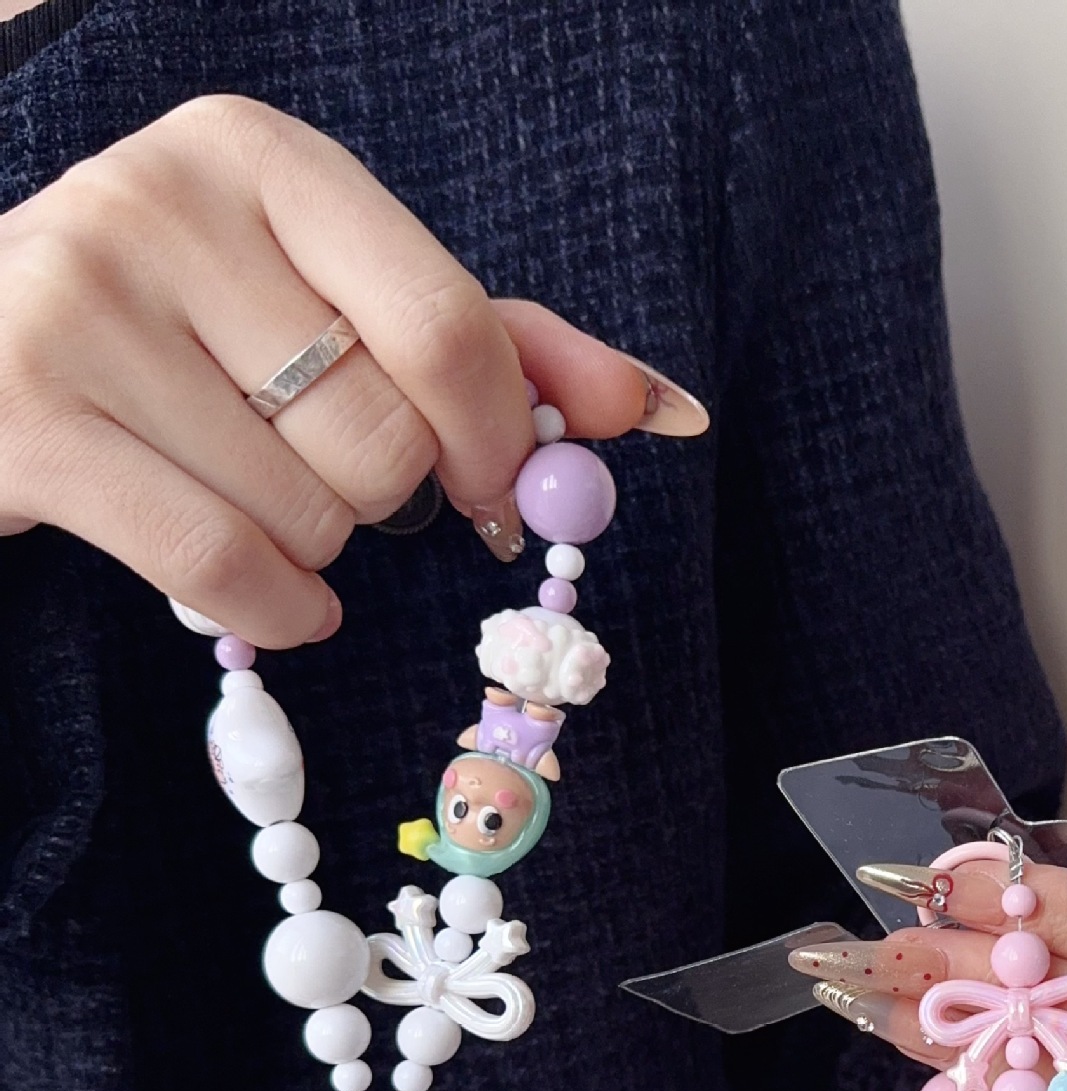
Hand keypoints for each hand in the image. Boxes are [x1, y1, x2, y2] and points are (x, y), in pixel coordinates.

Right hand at [0, 95, 705, 647]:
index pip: (445, 325)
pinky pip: (229, 571)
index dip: (496, 437)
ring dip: (312, 543)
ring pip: (313, 515)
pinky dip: (277, 609)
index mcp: (259, 158)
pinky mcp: (26, 423)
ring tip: (237, 484)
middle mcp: (158, 205)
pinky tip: (259, 585)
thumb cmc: (185, 336)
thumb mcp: (336, 302)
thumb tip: (657, 408)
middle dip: (382, 492)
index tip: (492, 485)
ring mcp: (76, 309)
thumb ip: (496, 346)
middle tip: (312, 463)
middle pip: (386, 436)